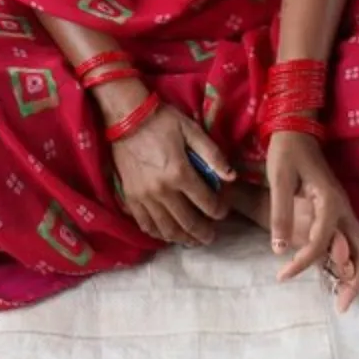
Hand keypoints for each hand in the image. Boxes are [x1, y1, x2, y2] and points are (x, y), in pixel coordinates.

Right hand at [106, 98, 231, 245]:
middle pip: (188, 222)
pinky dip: (158, 233)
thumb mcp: (192, 130)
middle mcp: (162, 190)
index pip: (206, 202)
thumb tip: (232, 177)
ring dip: (183, 238)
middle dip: (203, 233)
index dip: (219, 211)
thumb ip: (213, 154)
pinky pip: (145, 224)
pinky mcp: (131, 198)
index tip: (223, 212)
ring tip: (192, 241)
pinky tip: (167, 234)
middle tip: (211, 237)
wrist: (126, 117)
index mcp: (180, 173)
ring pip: (167, 229)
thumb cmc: (162, 121)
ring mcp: (144, 197)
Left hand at [265, 129, 358, 312]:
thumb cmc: (286, 151)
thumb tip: (279, 251)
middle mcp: (342, 208)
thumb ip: (281, 213)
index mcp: (330, 200)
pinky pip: (347, 243)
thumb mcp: (279, 179)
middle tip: (341, 307)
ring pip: (358, 249)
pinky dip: (346, 264)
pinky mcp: (336, 213)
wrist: (296, 129)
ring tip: (342, 301)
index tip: (282, 275)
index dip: (303, 262)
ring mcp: (342, 211)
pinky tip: (333, 280)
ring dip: (354, 276)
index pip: (321, 241)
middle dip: (354, 281)